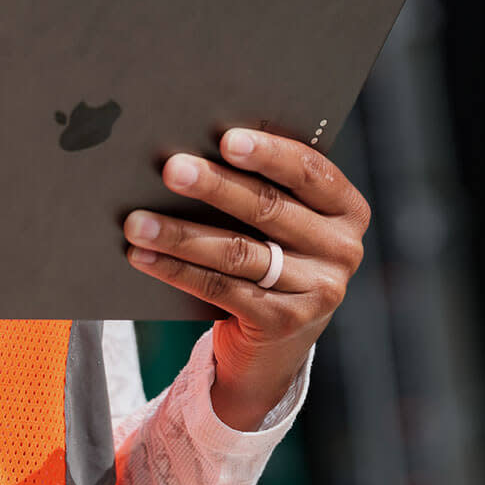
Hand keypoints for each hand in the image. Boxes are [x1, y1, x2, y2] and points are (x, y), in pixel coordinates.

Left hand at [123, 128, 370, 430]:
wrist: (278, 345)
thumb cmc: (274, 256)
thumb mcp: (285, 222)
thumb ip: (264, 186)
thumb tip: (193, 150)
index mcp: (347, 209)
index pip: (310, 171)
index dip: (269, 153)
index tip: (227, 138)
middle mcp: (342, 250)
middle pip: (270, 209)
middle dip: (215, 186)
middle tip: (171, 169)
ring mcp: (318, 291)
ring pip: (240, 253)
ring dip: (182, 234)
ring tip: (137, 221)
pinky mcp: (283, 323)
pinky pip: (222, 290)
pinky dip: (177, 271)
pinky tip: (144, 257)